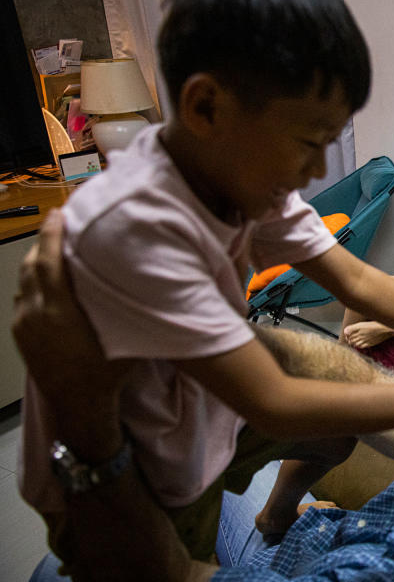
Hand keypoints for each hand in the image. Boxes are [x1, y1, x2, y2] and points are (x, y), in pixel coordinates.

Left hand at [12, 210, 128, 411]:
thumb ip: (126, 307)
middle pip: (31, 266)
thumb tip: (149, 282)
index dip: (52, 235)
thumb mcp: (123, 335)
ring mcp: (24, 324)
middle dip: (42, 243)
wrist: (80, 404)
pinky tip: (47, 282)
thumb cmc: (107, 371)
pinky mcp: (19, 334)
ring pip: (23, 282)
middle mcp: (36, 314)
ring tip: (53, 250)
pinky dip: (32, 283)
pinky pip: (22, 299)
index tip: (58, 214)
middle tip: (59, 224)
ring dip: (36, 263)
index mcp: (60, 312)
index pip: (49, 263)